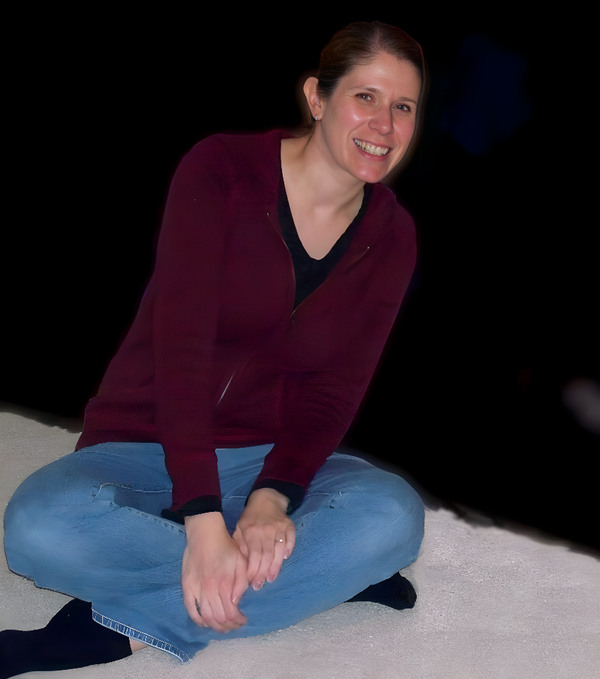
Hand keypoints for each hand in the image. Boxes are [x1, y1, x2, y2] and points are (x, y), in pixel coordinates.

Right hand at [181, 512, 248, 632]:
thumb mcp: (241, 561)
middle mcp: (209, 590)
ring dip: (215, 626)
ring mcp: (196, 589)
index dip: (238, 621)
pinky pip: (191, 610)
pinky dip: (198, 620)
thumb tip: (236, 602)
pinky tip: (206, 622)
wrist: (205, 533)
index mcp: (224, 584)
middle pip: (218, 619)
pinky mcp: (187, 587)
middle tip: (235, 624)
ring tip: (223, 625)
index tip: (243, 620)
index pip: (230, 614)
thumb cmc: (226, 546)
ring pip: (205, 618)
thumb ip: (241, 583)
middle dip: (229, 626)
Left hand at [232, 488, 295, 590]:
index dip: (253, 570)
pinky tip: (285, 559)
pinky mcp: (289, 525)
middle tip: (260, 585)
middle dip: (263, 573)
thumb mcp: (240, 528)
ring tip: (271, 578)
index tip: (251, 582)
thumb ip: (240, 545)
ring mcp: (279, 528)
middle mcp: (266, 530)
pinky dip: (289, 550)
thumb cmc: (250, 518)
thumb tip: (243, 565)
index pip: (253, 555)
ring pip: (279, 551)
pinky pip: (291, 540)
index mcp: (251, 531)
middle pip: (267, 556)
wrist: (266, 499)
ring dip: (275, 567)